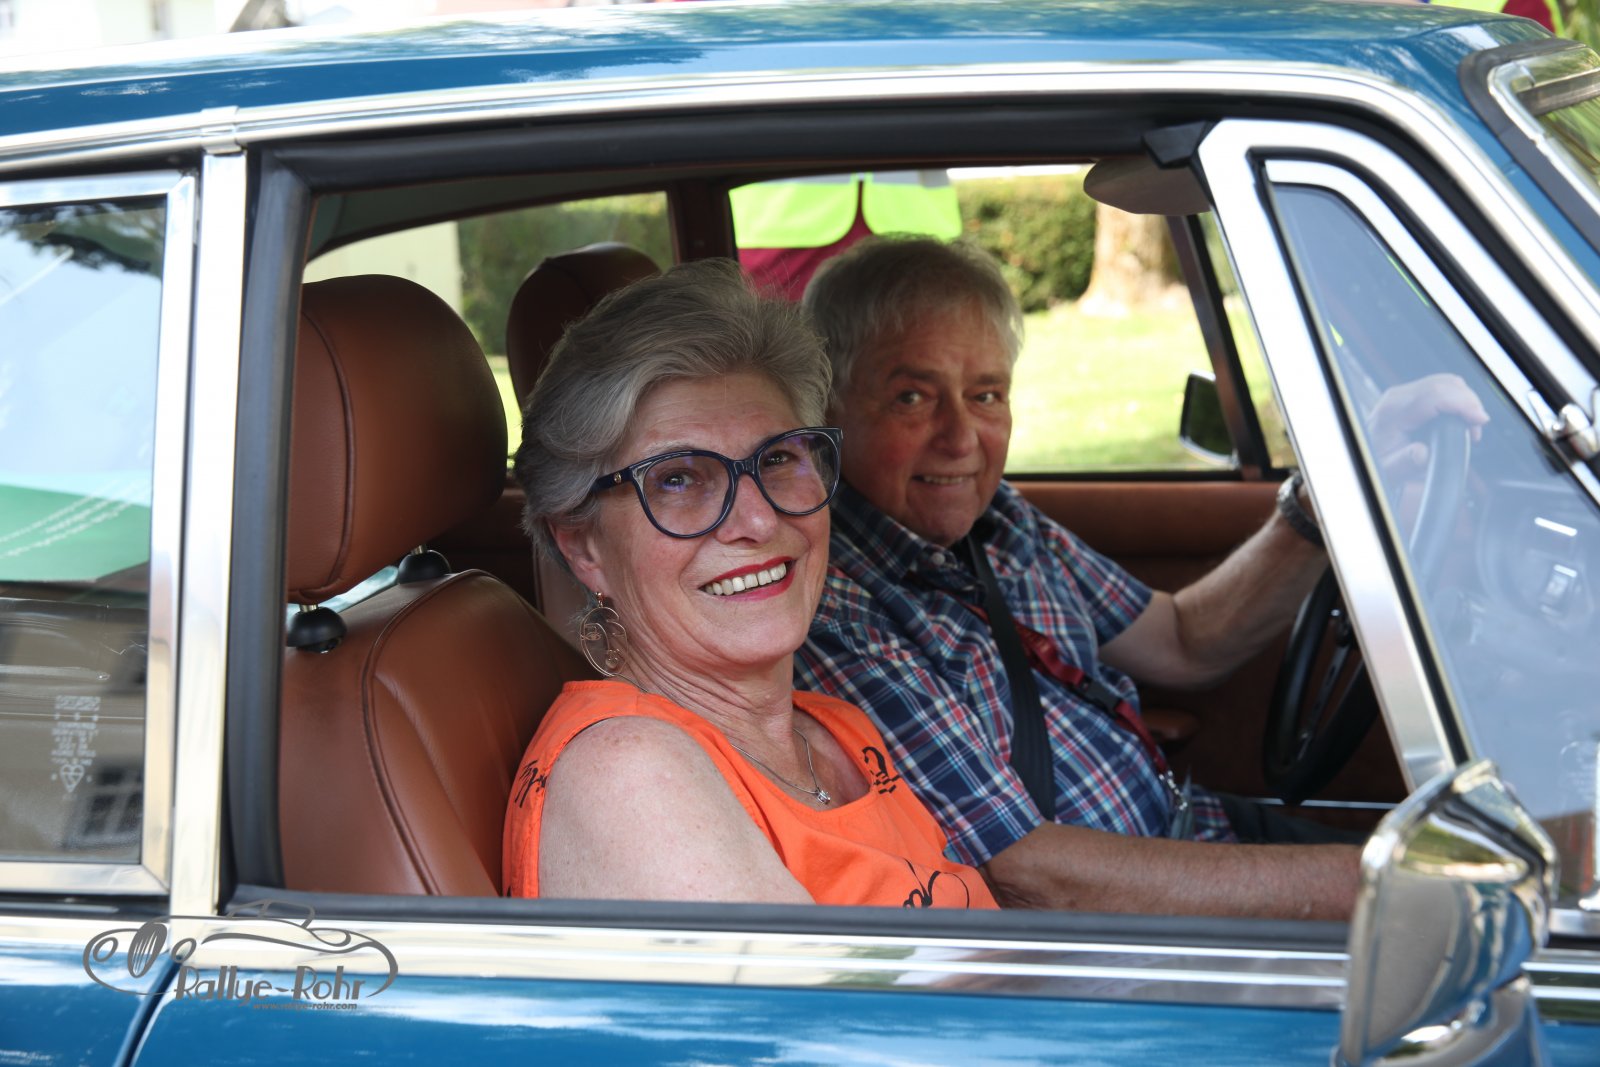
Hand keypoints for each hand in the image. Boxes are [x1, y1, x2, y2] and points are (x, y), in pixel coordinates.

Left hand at [1367, 373, 1488, 475]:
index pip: (1435, 395)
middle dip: (1469, 403)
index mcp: (1392, 411)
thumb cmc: (1379, 462)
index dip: (1463, 404)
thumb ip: (1406, 462)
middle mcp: (1398, 397)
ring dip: (1466, 402)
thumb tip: (1422, 453)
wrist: (1370, 456)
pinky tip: (1461, 420)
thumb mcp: (1390, 469)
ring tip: (1469, 428)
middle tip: (1475, 430)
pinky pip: (1443, 388)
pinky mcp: (1413, 395)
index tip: (1480, 420)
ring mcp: (1405, 393)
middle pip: (1445, 384)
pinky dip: (1459, 401)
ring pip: (1447, 383)